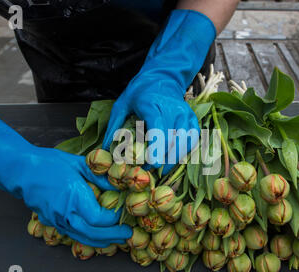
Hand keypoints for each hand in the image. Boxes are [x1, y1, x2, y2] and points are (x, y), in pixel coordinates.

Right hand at [17, 147, 131, 246]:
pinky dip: (87, 237)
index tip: (122, 214)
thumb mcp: (79, 165)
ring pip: (82, 237)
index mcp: (74, 197)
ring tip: (115, 239)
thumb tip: (118, 187)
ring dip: (101, 241)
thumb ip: (100, 178)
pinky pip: (73, 234)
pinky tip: (96, 235)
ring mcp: (56, 220)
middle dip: (112, 235)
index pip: (98, 218)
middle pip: (92, 233)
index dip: (113, 219)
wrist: (21, 170)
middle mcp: (65, 212)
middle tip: (126, 234)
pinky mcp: (51, 222)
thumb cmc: (49, 164)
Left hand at [102, 9, 215, 174]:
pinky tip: (173, 158)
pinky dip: (184, 152)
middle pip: (173, 142)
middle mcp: (174, 110)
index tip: (150, 164)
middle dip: (162, 160)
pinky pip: (192, 141)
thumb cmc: (140, 91)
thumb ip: (114, 128)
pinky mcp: (192, 120)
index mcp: (154, 106)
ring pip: (185, 144)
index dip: (157, 150)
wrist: (163, 76)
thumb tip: (105, 152)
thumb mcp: (122, 105)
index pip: (160, 131)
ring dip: (173, 159)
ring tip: (160, 167)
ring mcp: (186, 115)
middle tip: (148, 168)